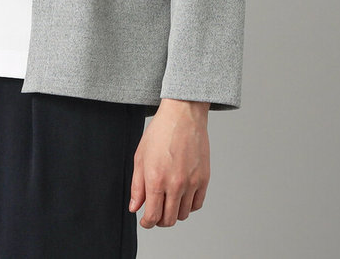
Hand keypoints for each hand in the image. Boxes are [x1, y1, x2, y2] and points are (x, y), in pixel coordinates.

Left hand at [129, 98, 209, 227]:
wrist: (183, 116)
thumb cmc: (159, 133)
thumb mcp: (140, 157)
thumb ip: (137, 185)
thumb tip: (135, 208)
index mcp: (156, 179)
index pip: (152, 216)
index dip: (146, 223)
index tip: (145, 221)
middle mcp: (175, 184)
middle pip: (168, 220)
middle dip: (159, 221)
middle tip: (155, 214)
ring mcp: (191, 183)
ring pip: (183, 215)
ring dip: (174, 213)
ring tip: (167, 202)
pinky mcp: (203, 179)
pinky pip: (197, 205)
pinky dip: (188, 206)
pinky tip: (181, 197)